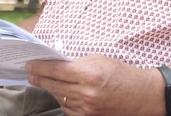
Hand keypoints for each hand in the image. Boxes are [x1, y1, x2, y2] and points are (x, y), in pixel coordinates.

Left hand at [25, 55, 163, 115]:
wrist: (141, 95)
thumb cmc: (121, 74)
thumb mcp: (99, 60)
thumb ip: (77, 63)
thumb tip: (57, 64)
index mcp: (89, 74)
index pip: (55, 70)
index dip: (39, 67)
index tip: (29, 64)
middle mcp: (86, 94)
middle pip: (53, 86)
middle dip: (39, 78)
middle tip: (30, 72)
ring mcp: (87, 109)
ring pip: (59, 98)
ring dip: (51, 89)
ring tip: (45, 81)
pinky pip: (68, 109)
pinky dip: (64, 100)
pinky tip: (64, 93)